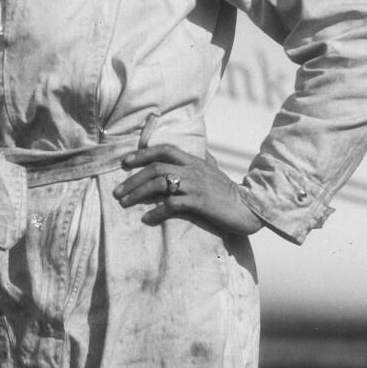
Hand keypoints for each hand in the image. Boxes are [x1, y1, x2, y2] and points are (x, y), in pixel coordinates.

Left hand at [114, 144, 263, 236]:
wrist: (249, 208)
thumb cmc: (228, 192)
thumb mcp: (215, 170)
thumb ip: (205, 159)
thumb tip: (201, 151)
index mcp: (194, 160)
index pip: (164, 149)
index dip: (142, 153)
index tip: (125, 162)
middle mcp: (193, 170)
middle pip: (156, 168)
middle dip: (133, 179)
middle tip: (117, 191)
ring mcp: (196, 185)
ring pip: (160, 183)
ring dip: (138, 193)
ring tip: (124, 203)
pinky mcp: (200, 202)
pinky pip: (172, 204)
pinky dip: (157, 212)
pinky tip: (147, 218)